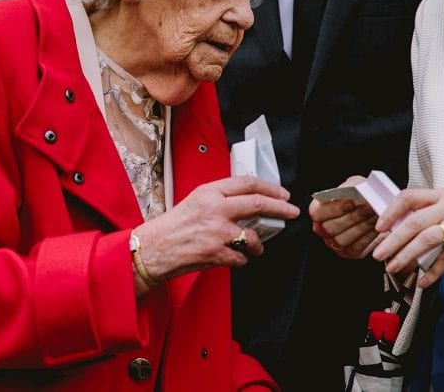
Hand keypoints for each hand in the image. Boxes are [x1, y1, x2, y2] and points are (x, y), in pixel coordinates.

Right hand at [135, 176, 299, 280]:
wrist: (153, 249)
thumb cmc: (173, 226)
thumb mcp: (196, 201)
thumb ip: (221, 198)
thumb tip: (249, 199)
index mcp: (209, 192)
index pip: (247, 183)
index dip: (270, 187)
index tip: (282, 193)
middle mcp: (214, 209)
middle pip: (257, 204)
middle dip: (280, 208)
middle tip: (290, 211)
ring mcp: (216, 232)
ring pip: (252, 236)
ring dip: (258, 245)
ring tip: (255, 247)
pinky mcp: (215, 253)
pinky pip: (241, 257)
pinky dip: (241, 259)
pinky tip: (232, 257)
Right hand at [309, 175, 379, 258]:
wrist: (374, 206)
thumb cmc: (360, 194)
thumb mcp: (354, 185)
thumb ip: (352, 188)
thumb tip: (358, 192)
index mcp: (319, 210)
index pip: (317, 212)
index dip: (334, 208)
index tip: (351, 202)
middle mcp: (323, 229)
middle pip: (330, 228)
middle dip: (352, 217)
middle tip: (368, 208)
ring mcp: (335, 243)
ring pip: (343, 239)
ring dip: (361, 226)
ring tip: (374, 215)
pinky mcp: (350, 252)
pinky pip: (356, 248)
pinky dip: (368, 237)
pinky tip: (376, 227)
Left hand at [371, 188, 443, 287]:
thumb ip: (430, 214)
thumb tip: (399, 231)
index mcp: (442, 195)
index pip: (409, 196)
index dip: (391, 211)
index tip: (379, 226)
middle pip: (414, 221)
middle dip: (393, 239)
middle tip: (379, 253)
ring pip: (427, 239)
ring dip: (407, 255)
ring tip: (394, 267)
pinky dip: (432, 271)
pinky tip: (422, 281)